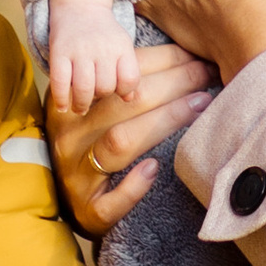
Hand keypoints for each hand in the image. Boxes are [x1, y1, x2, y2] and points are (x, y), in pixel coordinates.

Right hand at [46, 40, 217, 236]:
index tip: (194, 54)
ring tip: (199, 105)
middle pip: (123, 103)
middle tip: (206, 73)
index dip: (161, 61)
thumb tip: (186, 56)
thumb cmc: (90, 141)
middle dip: (172, 84)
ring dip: (164, 120)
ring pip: (121, 141)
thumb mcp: (94, 108)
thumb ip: (125, 85)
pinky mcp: (88, 211)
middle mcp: (69, 135)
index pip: (119, 74)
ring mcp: (76, 174)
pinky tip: (155, 169)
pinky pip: (110, 201)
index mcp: (71, 102)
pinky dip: (133, 186)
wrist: (59, 197)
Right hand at [48, 0, 142, 111]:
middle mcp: (101, 47)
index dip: (124, 91)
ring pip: (84, 89)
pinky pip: (59, 82)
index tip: (116, 91)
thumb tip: (128, 100)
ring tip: (80, 107)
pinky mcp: (59, 51)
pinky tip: (63, 107)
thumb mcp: (121, 46)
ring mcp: (79, 49)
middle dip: (100, 95)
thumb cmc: (103, 33)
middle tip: (94, 94)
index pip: (130, 79)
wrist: (80, 3)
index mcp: (121, 46)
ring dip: (81, 104)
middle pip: (105, 87)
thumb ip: (127, 72)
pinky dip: (61, 99)